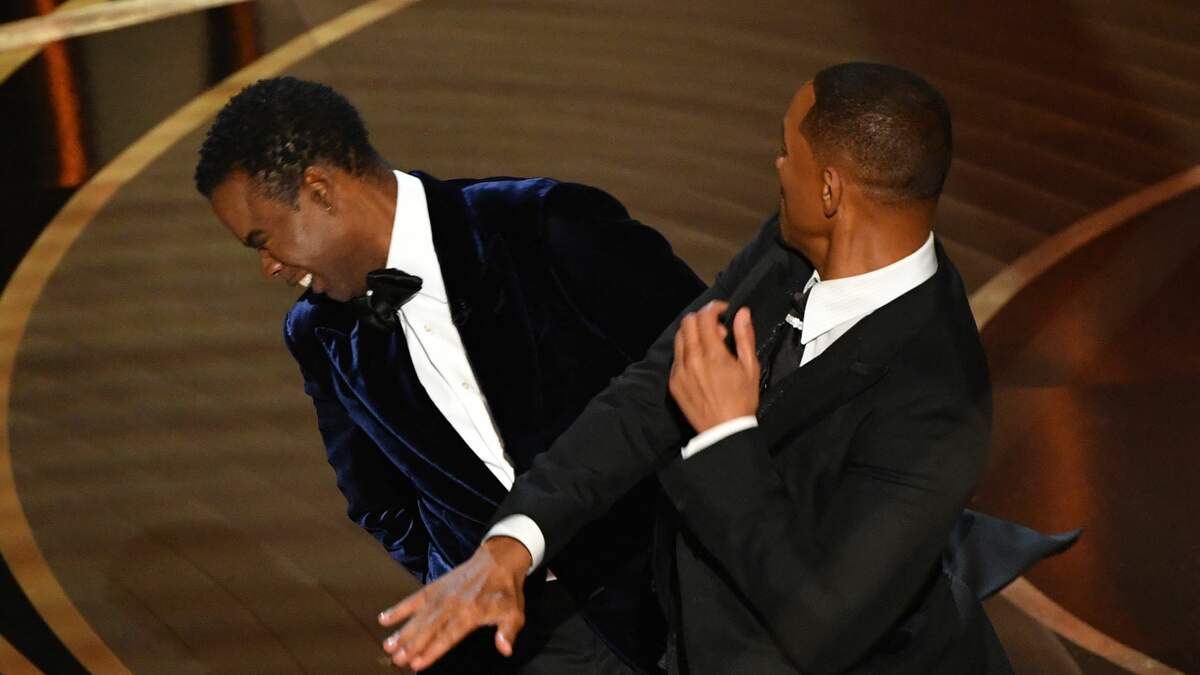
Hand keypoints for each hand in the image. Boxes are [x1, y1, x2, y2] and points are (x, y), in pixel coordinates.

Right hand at [378, 537, 531, 669]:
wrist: (499, 560)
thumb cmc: (506, 591)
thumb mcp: (515, 613)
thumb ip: (508, 632)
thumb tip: (505, 649)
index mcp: (471, 613)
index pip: (448, 636)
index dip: (432, 651)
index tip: (418, 664)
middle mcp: (452, 604)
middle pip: (429, 628)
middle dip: (412, 645)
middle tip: (396, 659)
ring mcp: (441, 595)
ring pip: (418, 616)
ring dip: (402, 632)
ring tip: (388, 645)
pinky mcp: (435, 587)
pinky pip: (414, 599)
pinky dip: (399, 608)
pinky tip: (384, 619)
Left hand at [669, 301, 759, 431]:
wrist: (724, 430)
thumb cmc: (741, 400)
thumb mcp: (750, 367)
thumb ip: (744, 336)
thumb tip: (742, 313)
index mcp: (713, 354)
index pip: (705, 317)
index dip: (714, 308)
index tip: (723, 311)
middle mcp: (692, 360)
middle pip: (687, 322)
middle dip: (703, 319)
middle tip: (718, 331)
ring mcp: (679, 371)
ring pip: (679, 337)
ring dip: (693, 333)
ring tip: (709, 346)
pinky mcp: (673, 382)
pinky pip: (676, 357)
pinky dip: (687, 352)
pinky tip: (700, 363)